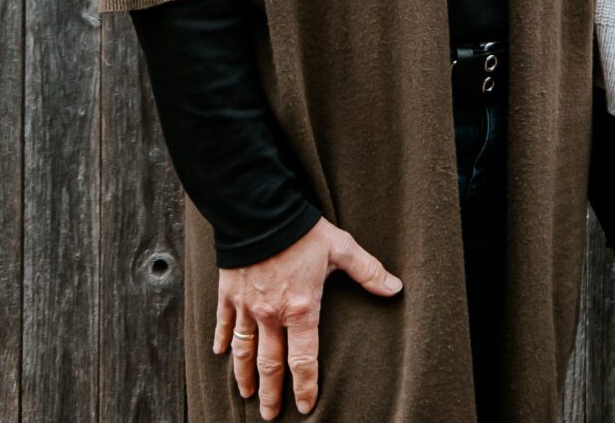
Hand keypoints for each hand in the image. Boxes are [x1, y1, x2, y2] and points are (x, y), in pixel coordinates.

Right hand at [214, 217, 402, 416]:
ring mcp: (246, 306)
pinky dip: (222, 340)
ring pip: (243, 351)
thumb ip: (368, 272)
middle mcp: (271, 315)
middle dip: (270, 393)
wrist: (259, 212)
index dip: (305, 385)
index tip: (305, 405)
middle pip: (270, 364)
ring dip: (244, 376)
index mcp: (301, 309)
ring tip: (245, 394)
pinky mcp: (228, 294)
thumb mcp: (342, 249)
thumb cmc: (303, 232)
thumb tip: (395, 288)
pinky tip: (220, 354)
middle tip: (269, 415)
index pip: (303, 359)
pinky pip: (223, 323)